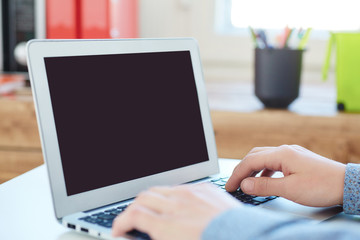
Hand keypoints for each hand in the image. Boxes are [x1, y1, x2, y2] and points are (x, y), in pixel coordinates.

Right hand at [112, 183, 240, 239]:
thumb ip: (159, 238)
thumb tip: (146, 235)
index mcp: (169, 227)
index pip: (132, 215)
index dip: (120, 223)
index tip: (119, 230)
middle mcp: (178, 206)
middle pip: (143, 198)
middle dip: (132, 209)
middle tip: (132, 221)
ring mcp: (192, 194)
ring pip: (160, 189)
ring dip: (151, 200)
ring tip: (152, 211)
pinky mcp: (206, 189)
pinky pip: (181, 187)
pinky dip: (172, 195)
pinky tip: (175, 205)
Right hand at [225, 145, 345, 206]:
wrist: (347, 184)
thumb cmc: (322, 185)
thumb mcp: (290, 189)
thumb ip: (264, 186)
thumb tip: (245, 184)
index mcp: (281, 154)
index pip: (250, 161)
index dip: (237, 174)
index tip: (230, 186)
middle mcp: (285, 150)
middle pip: (254, 156)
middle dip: (242, 169)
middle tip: (234, 184)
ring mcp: (291, 154)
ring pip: (264, 158)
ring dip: (252, 170)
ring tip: (246, 183)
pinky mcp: (297, 160)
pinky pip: (274, 162)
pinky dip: (264, 171)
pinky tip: (264, 181)